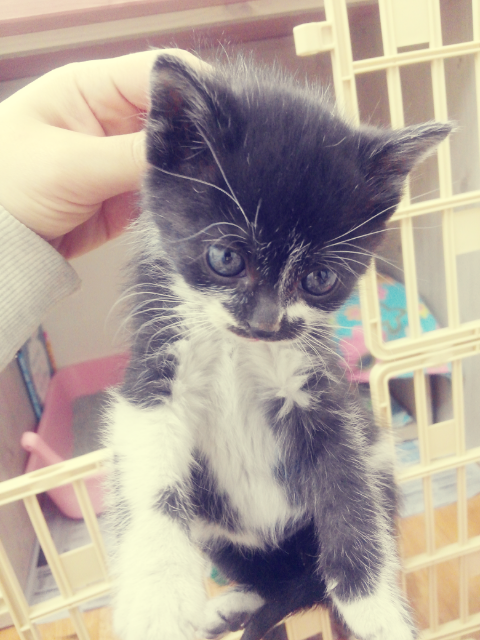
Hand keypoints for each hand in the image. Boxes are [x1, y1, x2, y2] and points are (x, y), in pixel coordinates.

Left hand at [0, 50, 207, 258]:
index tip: (225, 117)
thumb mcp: (70, 165)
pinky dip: (183, 197)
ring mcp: (125, 158)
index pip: (156, 73)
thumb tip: (194, 153)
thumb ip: (132, 156)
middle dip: (200, 135)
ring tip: (222, 183)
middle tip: (230, 157)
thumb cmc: (10, 185)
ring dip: (194, 170)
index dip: (193, 89)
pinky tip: (201, 203)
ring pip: (176, 156)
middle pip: (174, 115)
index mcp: (93, 89)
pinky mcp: (131, 194)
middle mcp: (115, 119)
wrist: (2, 245)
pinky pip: (168, 190)